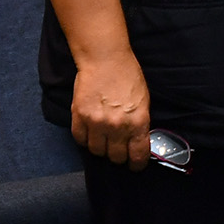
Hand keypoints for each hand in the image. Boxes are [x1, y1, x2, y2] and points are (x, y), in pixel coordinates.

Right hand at [70, 49, 151, 167]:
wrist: (105, 58)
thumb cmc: (127, 76)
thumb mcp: (143, 102)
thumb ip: (140, 124)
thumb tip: (136, 142)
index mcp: (137, 123)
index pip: (137, 156)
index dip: (136, 164)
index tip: (134, 164)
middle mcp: (117, 127)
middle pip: (115, 157)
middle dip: (118, 155)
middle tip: (117, 148)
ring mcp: (96, 122)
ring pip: (97, 151)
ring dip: (100, 147)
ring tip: (102, 139)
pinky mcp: (79, 116)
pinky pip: (80, 139)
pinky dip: (85, 139)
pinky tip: (90, 132)